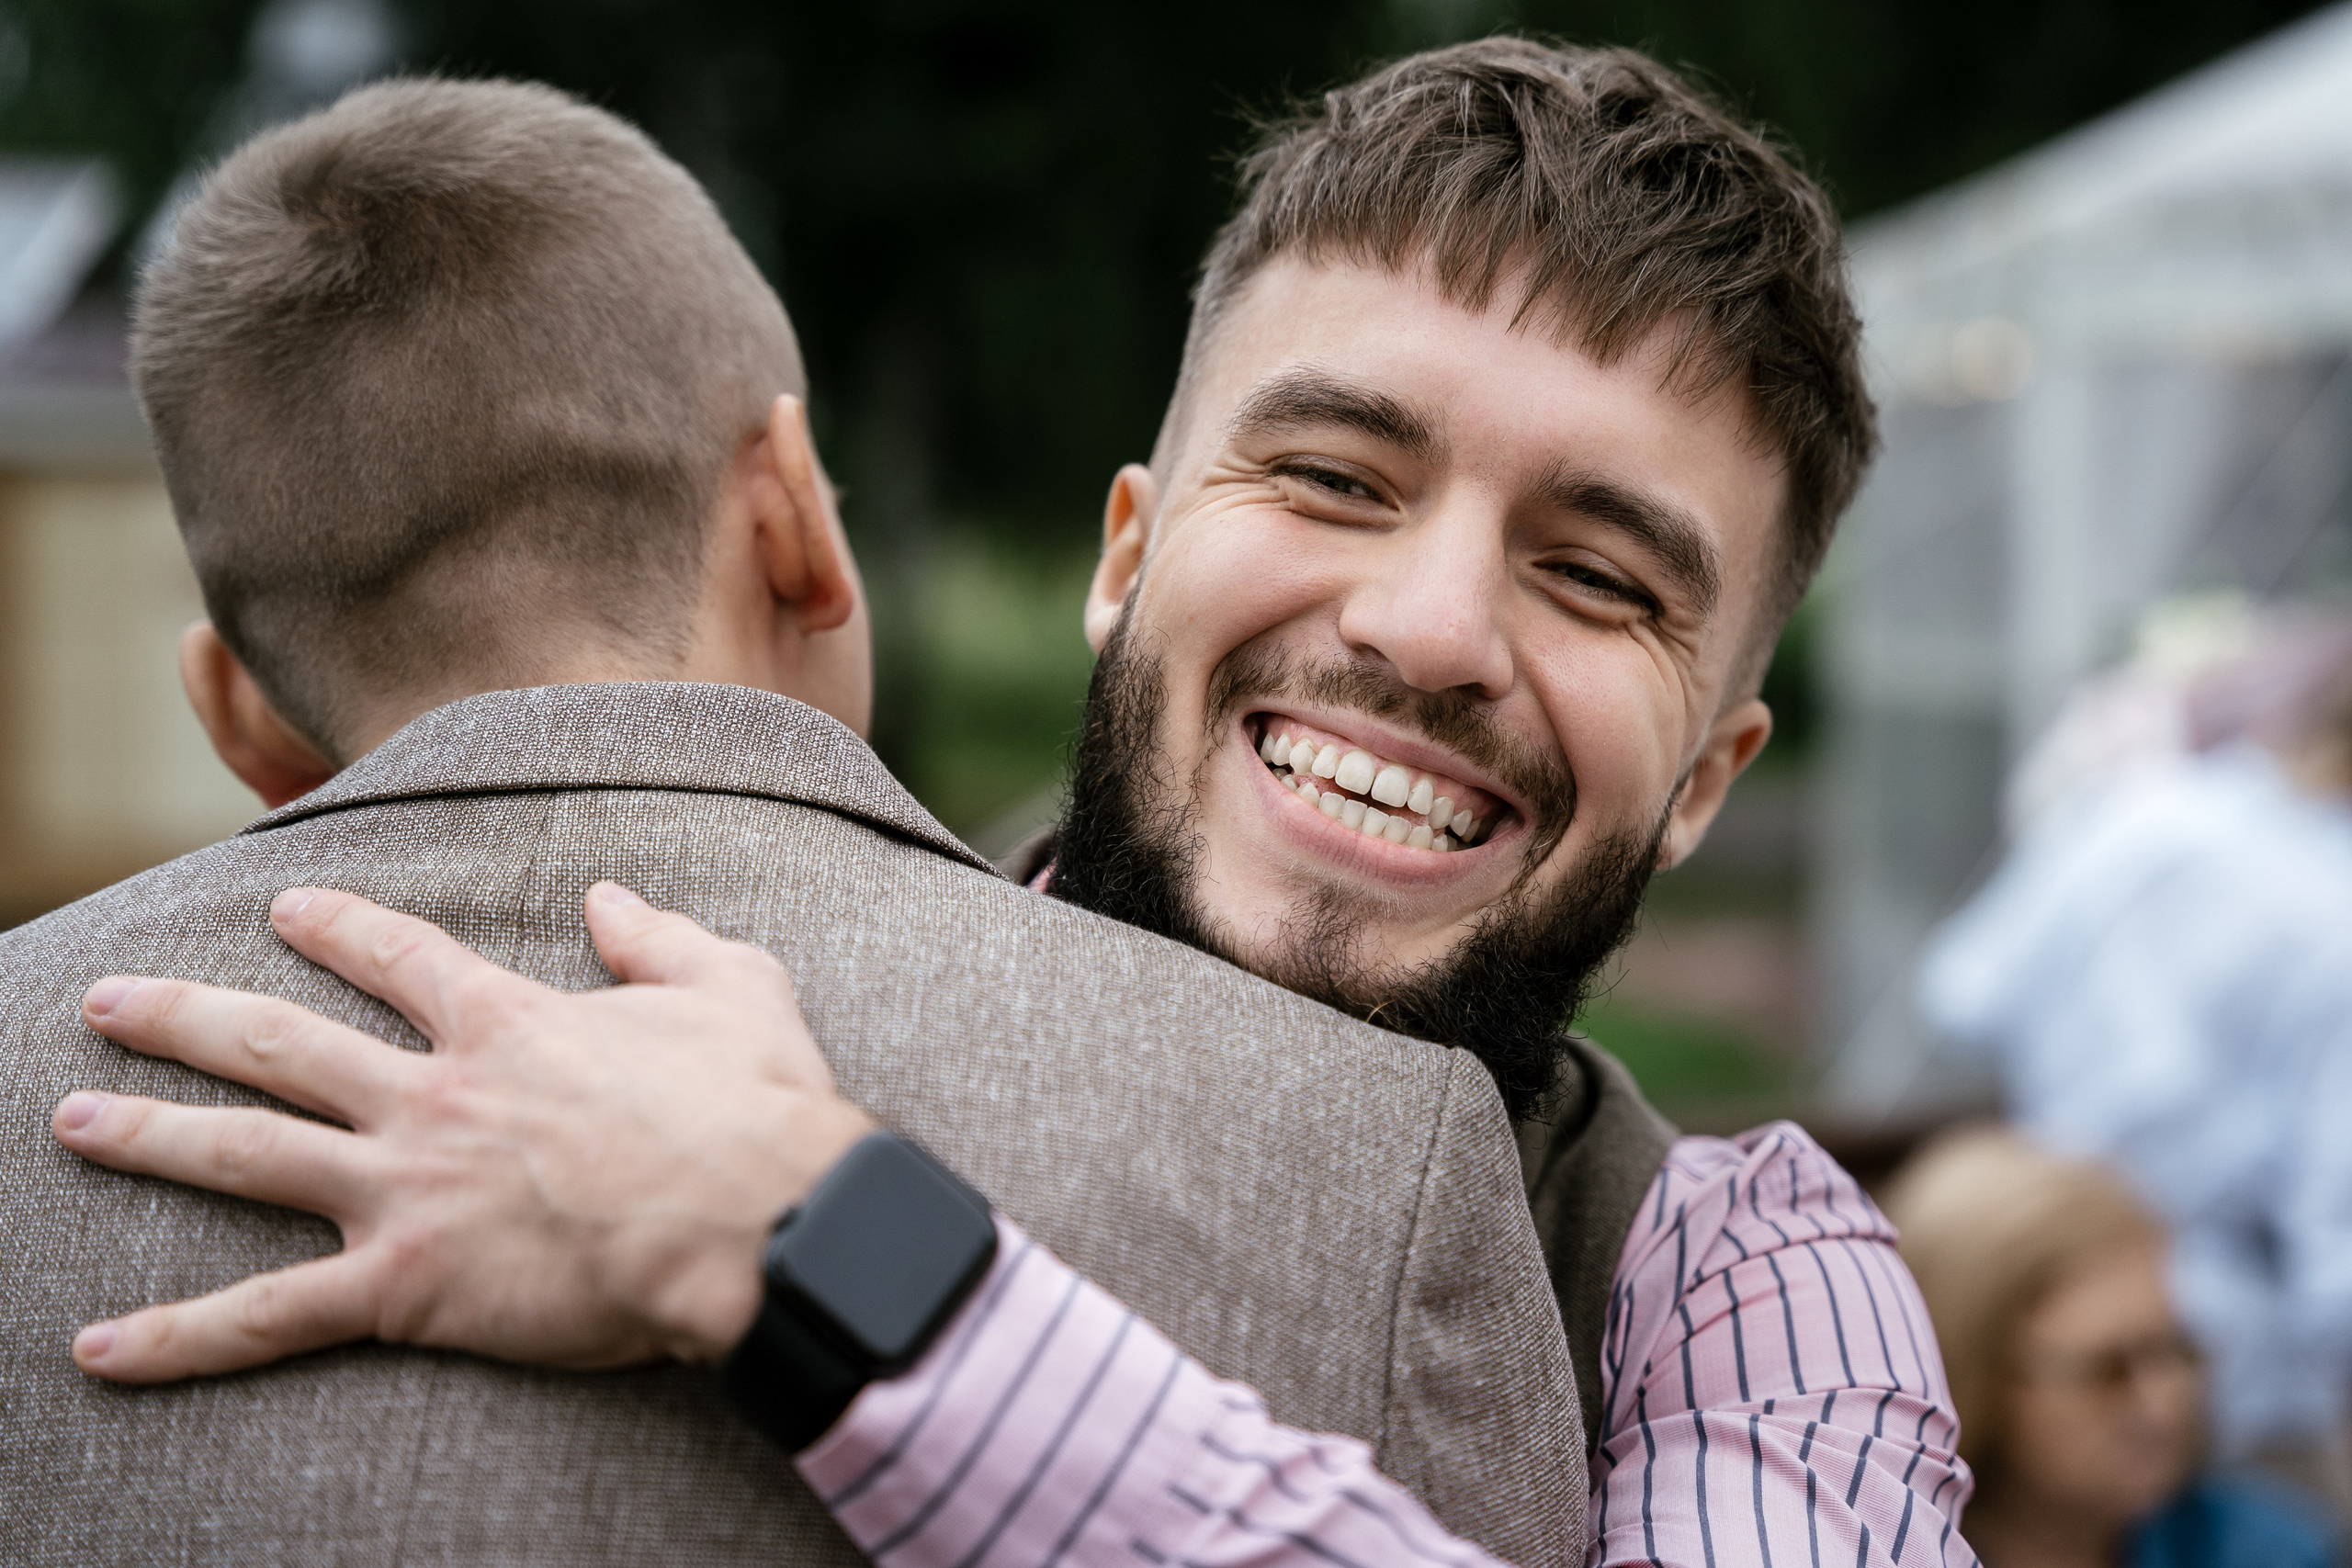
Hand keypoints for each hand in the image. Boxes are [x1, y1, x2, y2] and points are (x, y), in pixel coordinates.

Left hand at [54, 882, 875, 1382]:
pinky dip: (179, 1335)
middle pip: (280, 1044)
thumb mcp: (733, 984)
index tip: (287, 908)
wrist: (760, 1221)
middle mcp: (432, 1096)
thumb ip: (661, 935)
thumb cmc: (756, 1107)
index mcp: (507, 1023)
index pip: (398, 957)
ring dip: (150, 1134)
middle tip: (111, 1002)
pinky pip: (269, 1317)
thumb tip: (608, 898)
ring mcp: (405, 1189)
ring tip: (71, 1120)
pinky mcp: (404, 1286)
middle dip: (184, 1017)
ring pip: (247, 1154)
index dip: (338, 927)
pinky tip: (96, 1347)